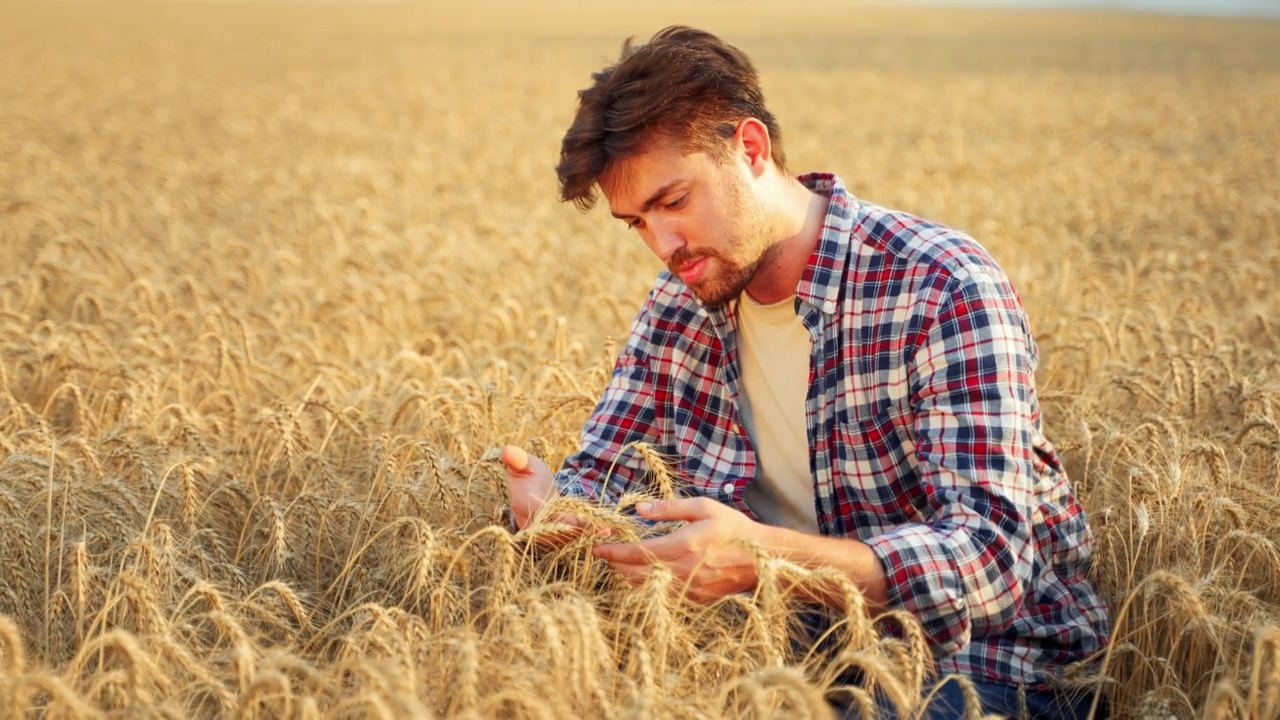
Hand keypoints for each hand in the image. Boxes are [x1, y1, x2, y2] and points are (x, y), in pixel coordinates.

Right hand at [500, 445, 602, 547]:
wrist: (535, 491)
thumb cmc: (529, 474)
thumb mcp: (525, 463)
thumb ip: (517, 459)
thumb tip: (506, 451)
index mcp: (523, 506)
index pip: (535, 514)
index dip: (551, 518)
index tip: (570, 521)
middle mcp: (534, 525)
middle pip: (554, 532)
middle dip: (575, 532)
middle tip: (598, 529)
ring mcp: (547, 533)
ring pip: (567, 537)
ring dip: (587, 535)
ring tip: (607, 531)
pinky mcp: (560, 535)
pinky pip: (576, 536)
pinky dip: (591, 534)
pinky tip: (608, 531)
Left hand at [592, 497, 763, 602]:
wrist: (762, 558)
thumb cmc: (732, 527)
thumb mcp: (702, 508)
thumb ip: (669, 508)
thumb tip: (638, 509)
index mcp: (684, 546)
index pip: (638, 553)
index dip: (614, 552)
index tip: (597, 547)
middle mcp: (684, 571)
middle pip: (636, 574)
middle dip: (616, 565)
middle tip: (605, 555)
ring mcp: (689, 589)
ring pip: (647, 590)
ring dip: (628, 579)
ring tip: (619, 566)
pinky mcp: (695, 600)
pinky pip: (662, 598)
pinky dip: (647, 589)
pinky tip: (643, 578)